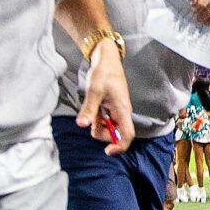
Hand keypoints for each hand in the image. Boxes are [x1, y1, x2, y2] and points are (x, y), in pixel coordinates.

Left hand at [76, 40, 134, 155]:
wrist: (106, 58)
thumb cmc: (104, 72)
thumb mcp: (94, 91)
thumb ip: (89, 109)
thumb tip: (82, 125)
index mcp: (122, 110)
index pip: (128, 135)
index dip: (120, 146)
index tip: (107, 151)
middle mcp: (122, 112)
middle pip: (117, 135)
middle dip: (103, 134)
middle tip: (91, 122)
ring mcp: (117, 110)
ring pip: (109, 128)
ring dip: (99, 126)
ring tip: (91, 112)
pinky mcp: (111, 107)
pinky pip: (105, 120)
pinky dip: (97, 119)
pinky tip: (92, 110)